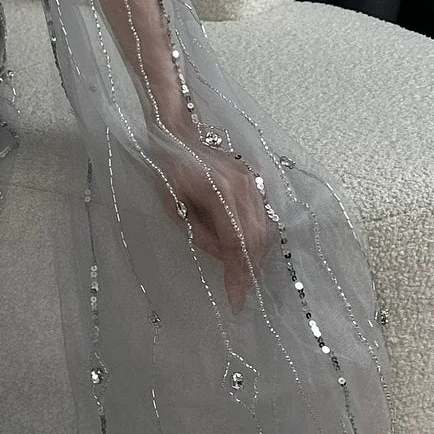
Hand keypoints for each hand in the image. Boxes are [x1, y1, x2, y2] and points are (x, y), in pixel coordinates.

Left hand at [156, 137, 273, 312]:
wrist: (179, 134)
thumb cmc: (169, 171)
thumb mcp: (175, 207)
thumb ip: (200, 234)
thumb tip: (223, 258)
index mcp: (220, 193)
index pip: (236, 242)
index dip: (238, 274)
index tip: (236, 299)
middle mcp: (243, 188)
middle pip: (257, 239)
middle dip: (250, 270)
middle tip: (241, 295)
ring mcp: (252, 182)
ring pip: (265, 229)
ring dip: (257, 257)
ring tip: (245, 279)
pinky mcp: (254, 181)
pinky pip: (264, 217)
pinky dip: (259, 240)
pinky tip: (249, 255)